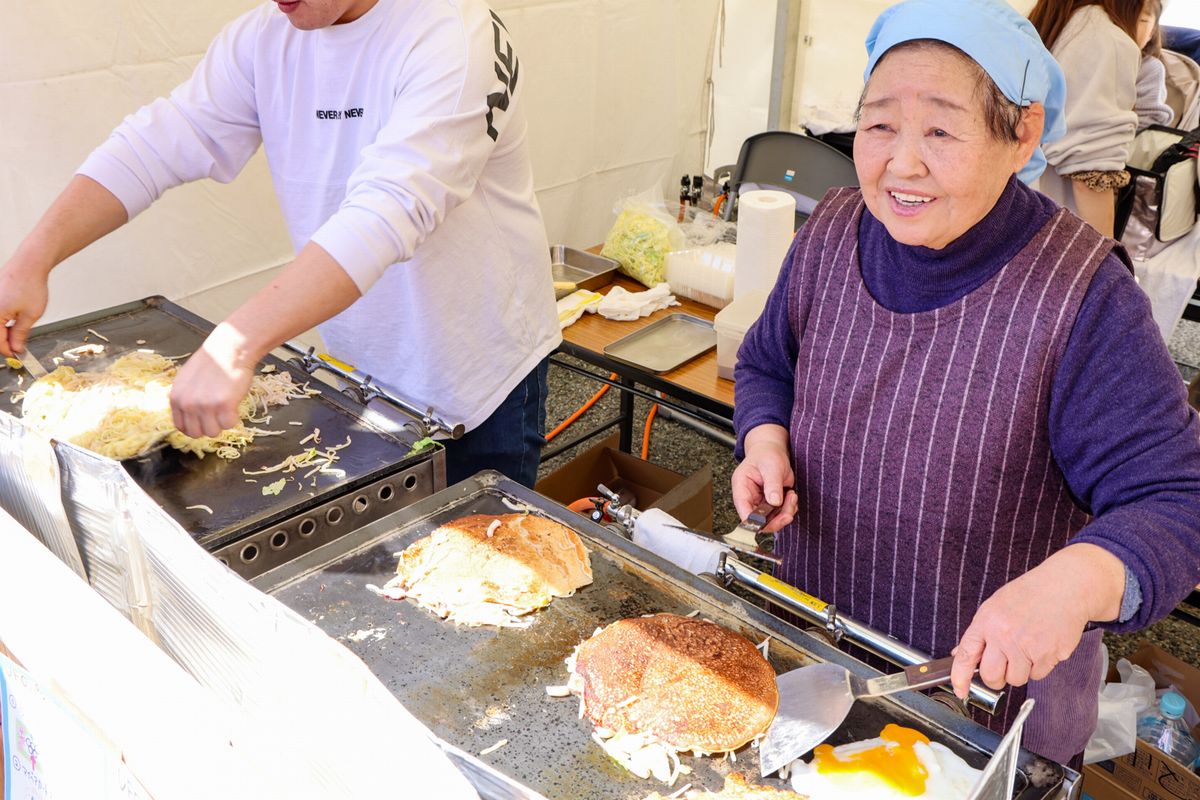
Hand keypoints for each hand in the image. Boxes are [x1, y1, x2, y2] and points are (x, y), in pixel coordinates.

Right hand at [0, 256, 50, 356]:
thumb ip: (20, 334)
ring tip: (18, 327)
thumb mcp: (30, 315)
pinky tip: (12, 318)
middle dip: (4, 340)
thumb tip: (15, 348)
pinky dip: (1, 319)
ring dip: (3, 330)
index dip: (8, 351)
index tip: (18, 355)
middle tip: (19, 343)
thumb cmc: (30, 284)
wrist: (28, 264)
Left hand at [169, 322, 259, 437]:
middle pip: (196, 433)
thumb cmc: (212, 362)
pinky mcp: (223, 405)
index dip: (195, 427)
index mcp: (176, 398)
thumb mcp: (187, 380)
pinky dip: (234, 417)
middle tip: (218, 415)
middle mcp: (187, 403)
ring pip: (213, 432)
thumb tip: (189, 416)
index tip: (204, 422)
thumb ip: (185, 398)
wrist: (229, 350)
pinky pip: (229, 424)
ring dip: (221, 423)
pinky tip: (234, 404)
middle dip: (208, 427)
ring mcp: (205, 405)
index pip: (181, 427)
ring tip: (226, 407)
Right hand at [731, 424, 798, 533]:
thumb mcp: (770, 466)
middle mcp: (749, 498)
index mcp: (741, 488)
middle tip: (788, 511)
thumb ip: (772, 484)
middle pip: (759, 521)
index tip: (770, 520)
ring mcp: (760, 503)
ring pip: (771, 520)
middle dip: (776, 519)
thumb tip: (774, 502)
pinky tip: (791, 497)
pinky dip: (789, 509)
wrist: (772, 451)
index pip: (744, 512)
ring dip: (785, 513)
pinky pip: (779, 515)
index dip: (755, 521)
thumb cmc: (766, 454)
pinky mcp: (771, 504)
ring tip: (791, 496)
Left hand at [949, 543, 1124, 697]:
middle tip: (1005, 666)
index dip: (960, 677)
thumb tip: (960, 653)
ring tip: (1028, 648)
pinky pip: (1038, 675)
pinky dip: (1040, 666)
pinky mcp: (1049, 655)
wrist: (1065, 587)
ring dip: (1021, 671)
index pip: (966, 655)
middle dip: (996, 678)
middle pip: (991, 676)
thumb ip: (980, 632)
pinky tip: (1043, 646)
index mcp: (987, 621)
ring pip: (1016, 679)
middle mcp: (1004, 635)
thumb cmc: (1031, 594)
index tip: (960, 690)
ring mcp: (1027, 646)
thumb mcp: (996, 606)